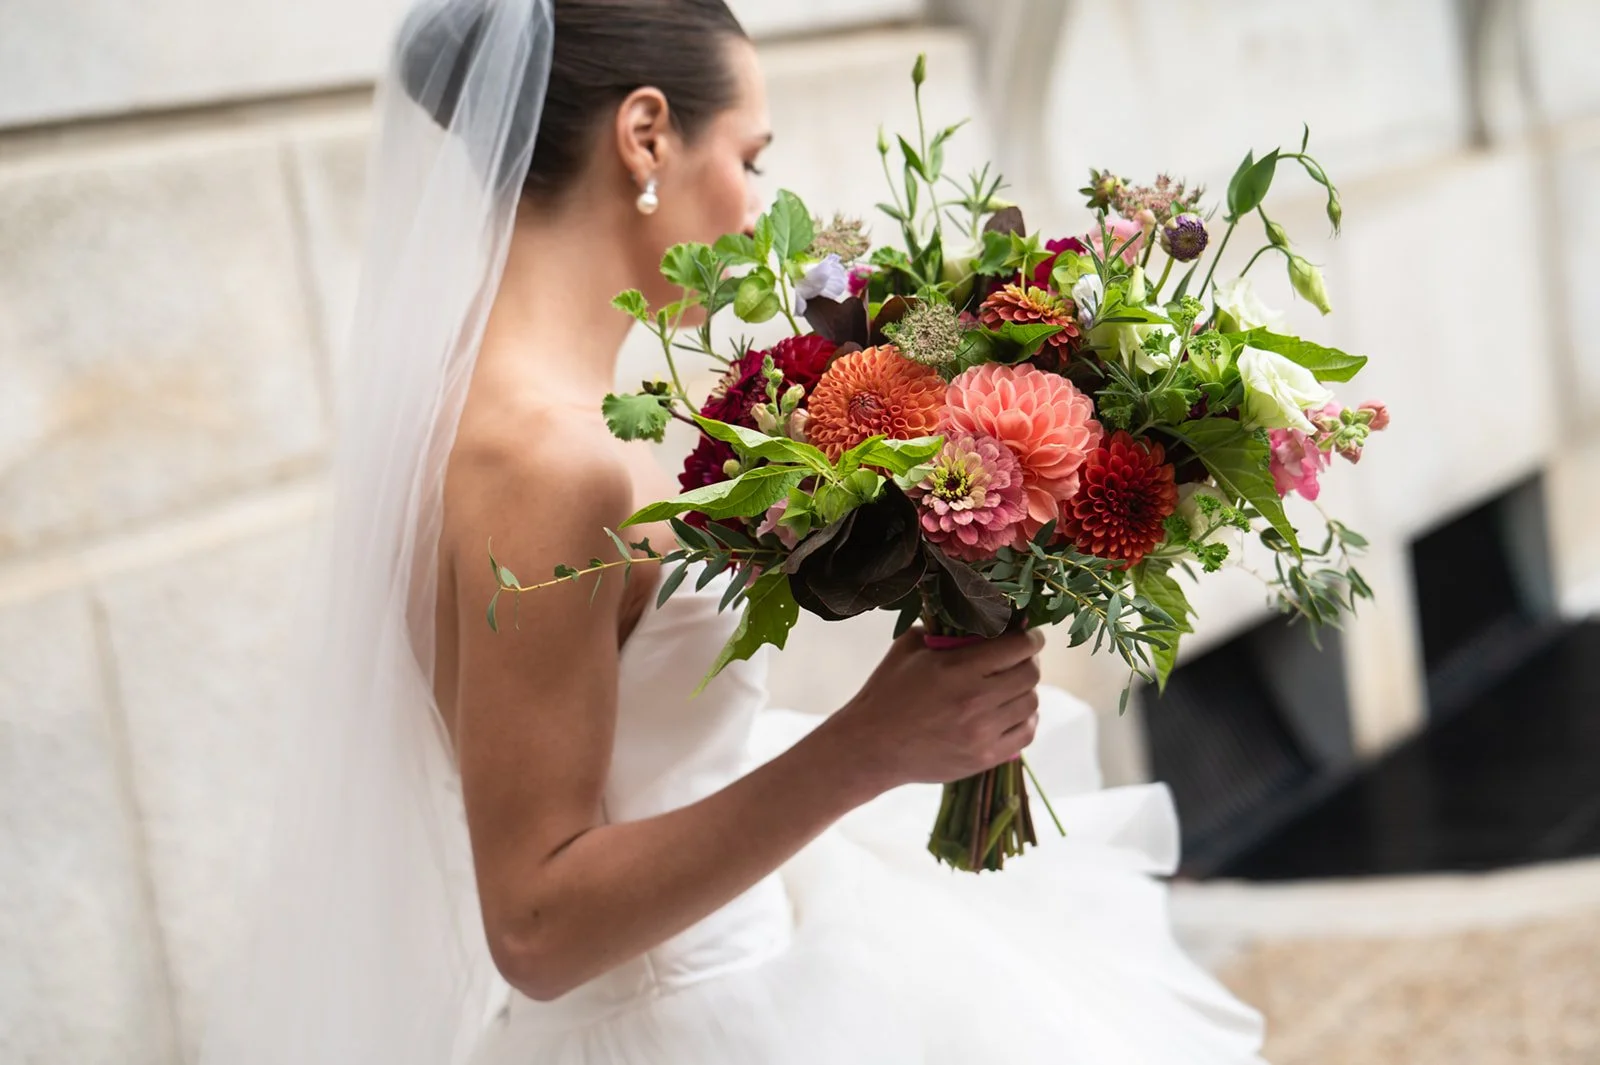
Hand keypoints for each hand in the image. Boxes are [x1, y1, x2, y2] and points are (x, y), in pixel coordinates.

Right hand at [827, 626, 1044, 790]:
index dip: (1030, 638)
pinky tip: (1013, 712)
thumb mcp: (909, 649)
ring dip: (1025, 690)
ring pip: (1031, 703)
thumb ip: (943, 630)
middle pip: (1030, 674)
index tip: (1030, 636)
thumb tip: (978, 618)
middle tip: (1020, 659)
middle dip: (1029, 661)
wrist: (871, 747)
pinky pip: (1026, 734)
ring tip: (1011, 686)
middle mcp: (975, 701)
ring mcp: (982, 733)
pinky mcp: (985, 757)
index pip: (1017, 647)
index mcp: (957, 669)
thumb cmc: (887, 693)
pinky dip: (1026, 719)